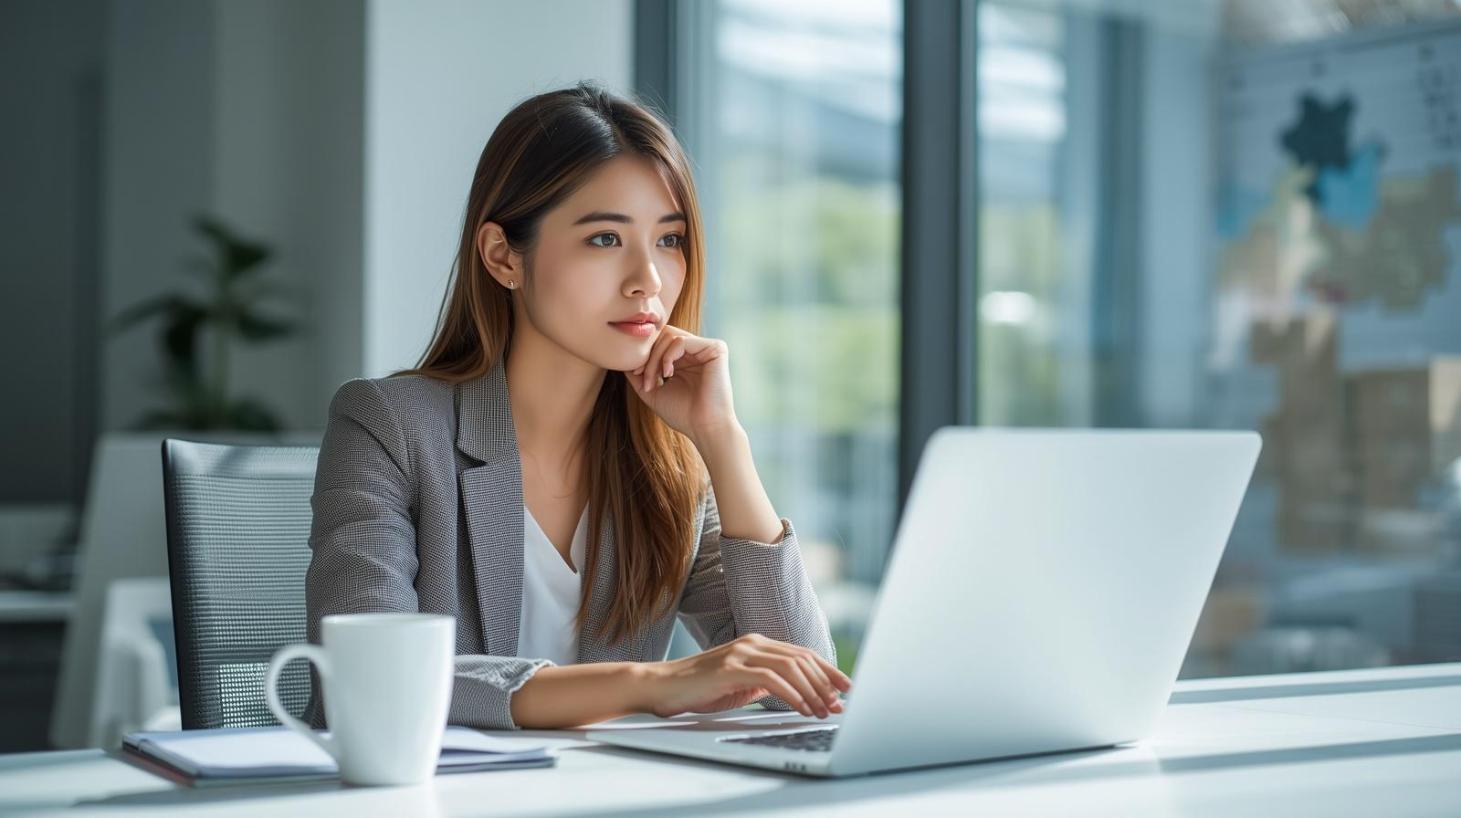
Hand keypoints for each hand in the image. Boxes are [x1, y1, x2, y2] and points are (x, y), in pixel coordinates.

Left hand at [626, 325, 738, 445]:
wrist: (705, 429)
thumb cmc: (682, 414)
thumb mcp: (652, 392)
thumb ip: (639, 374)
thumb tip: (623, 358)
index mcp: (686, 359)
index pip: (660, 341)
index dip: (644, 353)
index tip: (635, 374)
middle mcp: (697, 350)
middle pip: (663, 334)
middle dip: (647, 355)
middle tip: (641, 375)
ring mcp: (707, 348)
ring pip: (670, 336)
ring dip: (654, 358)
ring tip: (653, 380)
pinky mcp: (716, 348)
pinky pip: (681, 341)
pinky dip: (667, 356)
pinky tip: (668, 374)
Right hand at [643, 633, 851, 718]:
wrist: (661, 687)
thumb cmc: (698, 689)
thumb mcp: (739, 685)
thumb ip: (764, 683)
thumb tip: (796, 693)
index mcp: (756, 644)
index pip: (800, 654)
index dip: (826, 670)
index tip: (845, 687)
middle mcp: (752, 643)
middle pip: (801, 658)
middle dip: (826, 681)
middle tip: (841, 703)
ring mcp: (741, 653)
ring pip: (791, 666)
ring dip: (813, 691)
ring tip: (824, 710)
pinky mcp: (731, 668)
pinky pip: (772, 679)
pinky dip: (793, 694)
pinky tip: (803, 708)